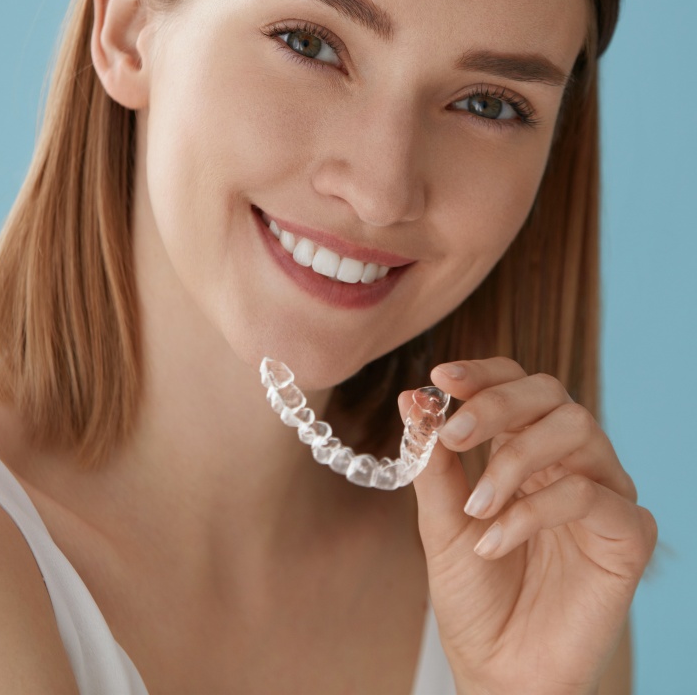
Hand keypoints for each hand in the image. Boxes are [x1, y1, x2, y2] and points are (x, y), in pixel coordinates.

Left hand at [401, 357, 656, 694]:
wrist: (498, 671)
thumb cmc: (472, 595)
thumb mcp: (440, 520)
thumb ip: (431, 461)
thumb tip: (412, 397)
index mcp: (523, 451)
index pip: (514, 385)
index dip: (482, 373)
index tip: (439, 377)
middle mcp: (567, 463)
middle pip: (550, 394)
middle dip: (498, 404)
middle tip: (453, 436)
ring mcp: (601, 496)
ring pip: (578, 430)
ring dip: (514, 461)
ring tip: (475, 508)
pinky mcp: (627, 537)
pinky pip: (592, 495)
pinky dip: (534, 511)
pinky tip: (494, 542)